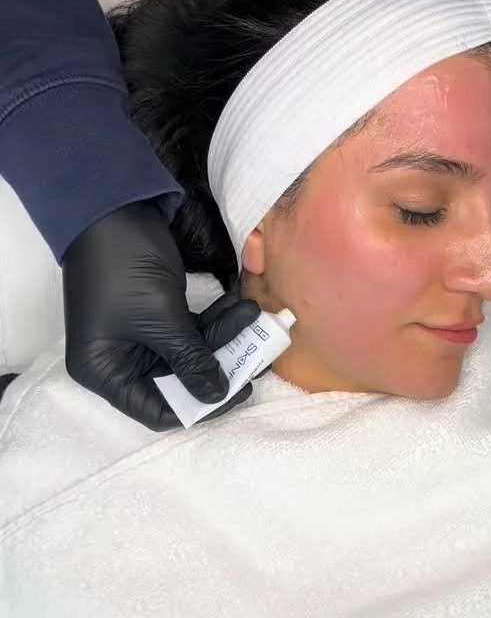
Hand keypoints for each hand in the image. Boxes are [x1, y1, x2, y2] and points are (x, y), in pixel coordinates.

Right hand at [62, 201, 259, 430]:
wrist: (114, 207)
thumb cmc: (125, 267)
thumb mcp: (162, 318)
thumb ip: (192, 360)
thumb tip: (218, 394)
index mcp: (105, 372)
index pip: (156, 410)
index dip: (198, 407)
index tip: (237, 393)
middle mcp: (120, 361)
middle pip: (178, 383)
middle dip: (219, 369)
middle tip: (259, 359)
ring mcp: (139, 337)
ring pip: (191, 354)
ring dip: (224, 338)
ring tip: (254, 318)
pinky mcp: (156, 315)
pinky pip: (191, 330)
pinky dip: (215, 320)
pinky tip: (240, 307)